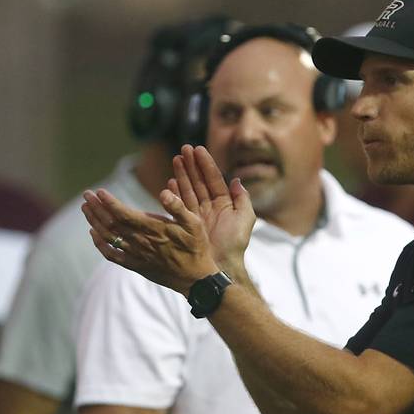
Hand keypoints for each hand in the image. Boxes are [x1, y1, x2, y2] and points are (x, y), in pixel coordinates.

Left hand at [81, 145, 254, 295]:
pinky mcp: (136, 265)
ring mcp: (136, 255)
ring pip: (109, 237)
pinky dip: (100, 244)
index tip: (99, 192)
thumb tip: (164, 192)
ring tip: (85, 208)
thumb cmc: (197, 248)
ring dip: (94, 222)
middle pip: (111, 224)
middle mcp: (141, 242)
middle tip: (86, 195)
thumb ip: (179, 207)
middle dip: (97, 208)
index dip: (110, 203)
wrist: (196, 279)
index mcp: (154, 230)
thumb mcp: (195, 224)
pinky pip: (112, 255)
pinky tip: (93, 234)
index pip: (124, 215)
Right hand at [167, 145, 255, 273]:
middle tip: (183, 148)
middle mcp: (210, 206)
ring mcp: (197, 214)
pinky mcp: (186, 224)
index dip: (206, 164)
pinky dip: (173, 194)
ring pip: (188, 189)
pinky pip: (178, 205)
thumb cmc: (234, 244)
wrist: (221, 265)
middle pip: (199, 181)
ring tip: (175, 159)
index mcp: (225, 203)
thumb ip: (243, 198)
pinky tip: (169, 182)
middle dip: (191, 165)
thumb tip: (237, 180)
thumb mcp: (245, 218)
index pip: (214, 178)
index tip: (198, 149)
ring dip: (181, 174)